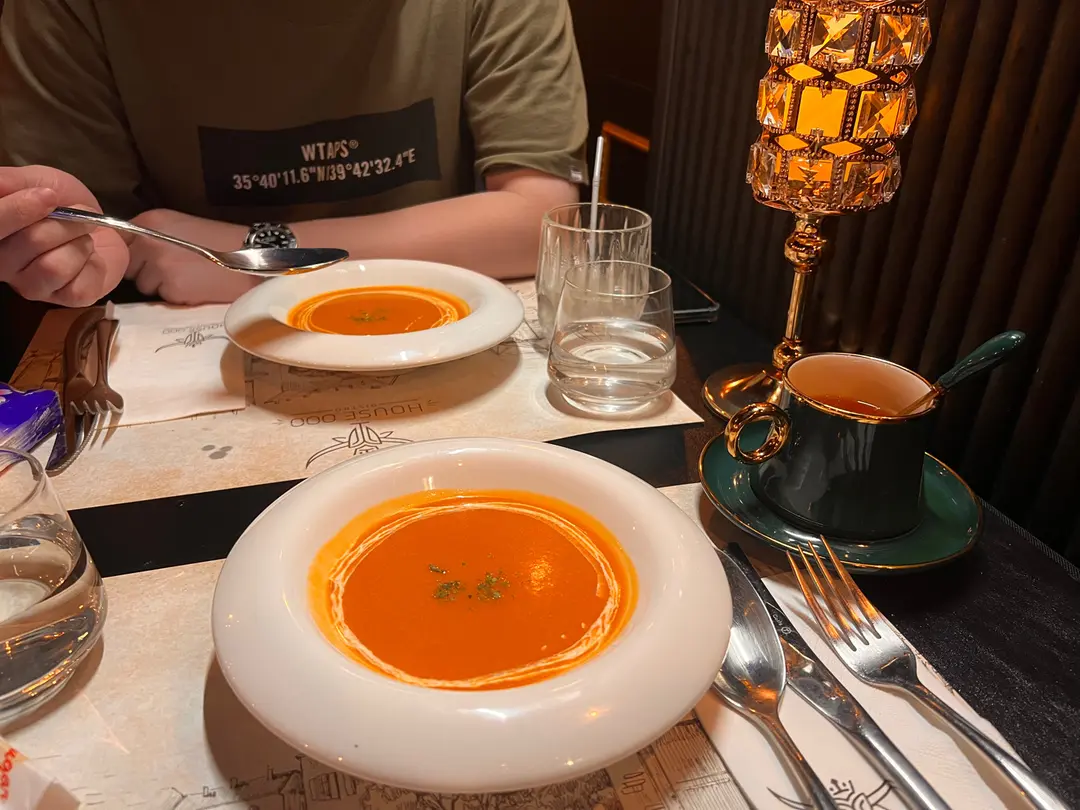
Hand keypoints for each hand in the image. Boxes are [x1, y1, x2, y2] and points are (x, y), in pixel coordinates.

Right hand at [0, 165, 128, 305]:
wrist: (101, 224)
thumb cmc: (63, 202)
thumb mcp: (35, 181)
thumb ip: (10, 182)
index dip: (18, 210)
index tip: (48, 196)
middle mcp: (4, 265)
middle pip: (31, 242)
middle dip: (63, 222)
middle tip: (78, 214)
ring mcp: (31, 286)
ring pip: (53, 266)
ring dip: (78, 243)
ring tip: (83, 237)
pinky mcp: (65, 299)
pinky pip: (76, 286)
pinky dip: (91, 265)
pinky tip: (88, 259)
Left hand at [124, 209, 257, 304]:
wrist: (252, 256)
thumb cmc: (221, 241)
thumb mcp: (182, 226)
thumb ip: (154, 235)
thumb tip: (132, 253)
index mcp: (150, 220)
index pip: (120, 241)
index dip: (134, 253)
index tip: (149, 259)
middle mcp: (148, 241)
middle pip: (129, 266)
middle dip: (146, 271)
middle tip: (176, 268)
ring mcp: (158, 266)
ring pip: (143, 285)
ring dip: (161, 286)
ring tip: (189, 277)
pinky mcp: (171, 288)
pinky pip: (162, 298)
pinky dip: (176, 296)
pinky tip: (196, 287)